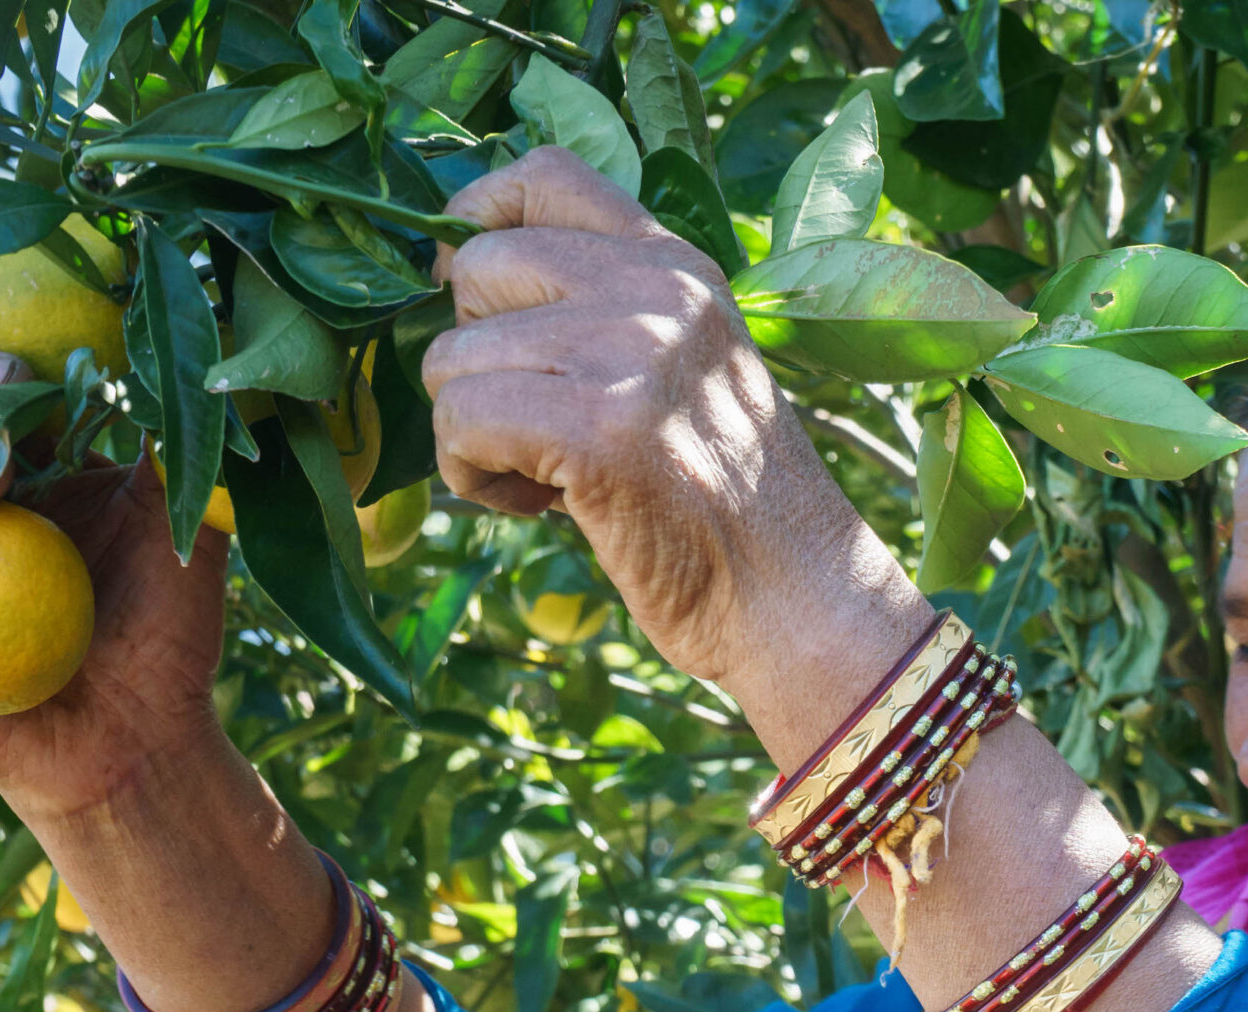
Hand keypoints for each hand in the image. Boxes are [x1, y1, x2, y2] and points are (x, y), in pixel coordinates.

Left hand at [427, 147, 903, 685]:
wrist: (795, 599)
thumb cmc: (728, 507)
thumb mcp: (688, 369)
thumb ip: (608, 310)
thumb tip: (461, 274)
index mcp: (676, 266)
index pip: (545, 175)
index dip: (478, 222)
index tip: (476, 297)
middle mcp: (654, 289)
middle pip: (477, 269)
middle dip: (476, 356)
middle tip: (534, 426)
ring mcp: (628, 352)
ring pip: (452, 356)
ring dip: (475, 433)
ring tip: (549, 480)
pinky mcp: (594, 426)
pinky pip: (459, 421)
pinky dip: (472, 477)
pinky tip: (537, 506)